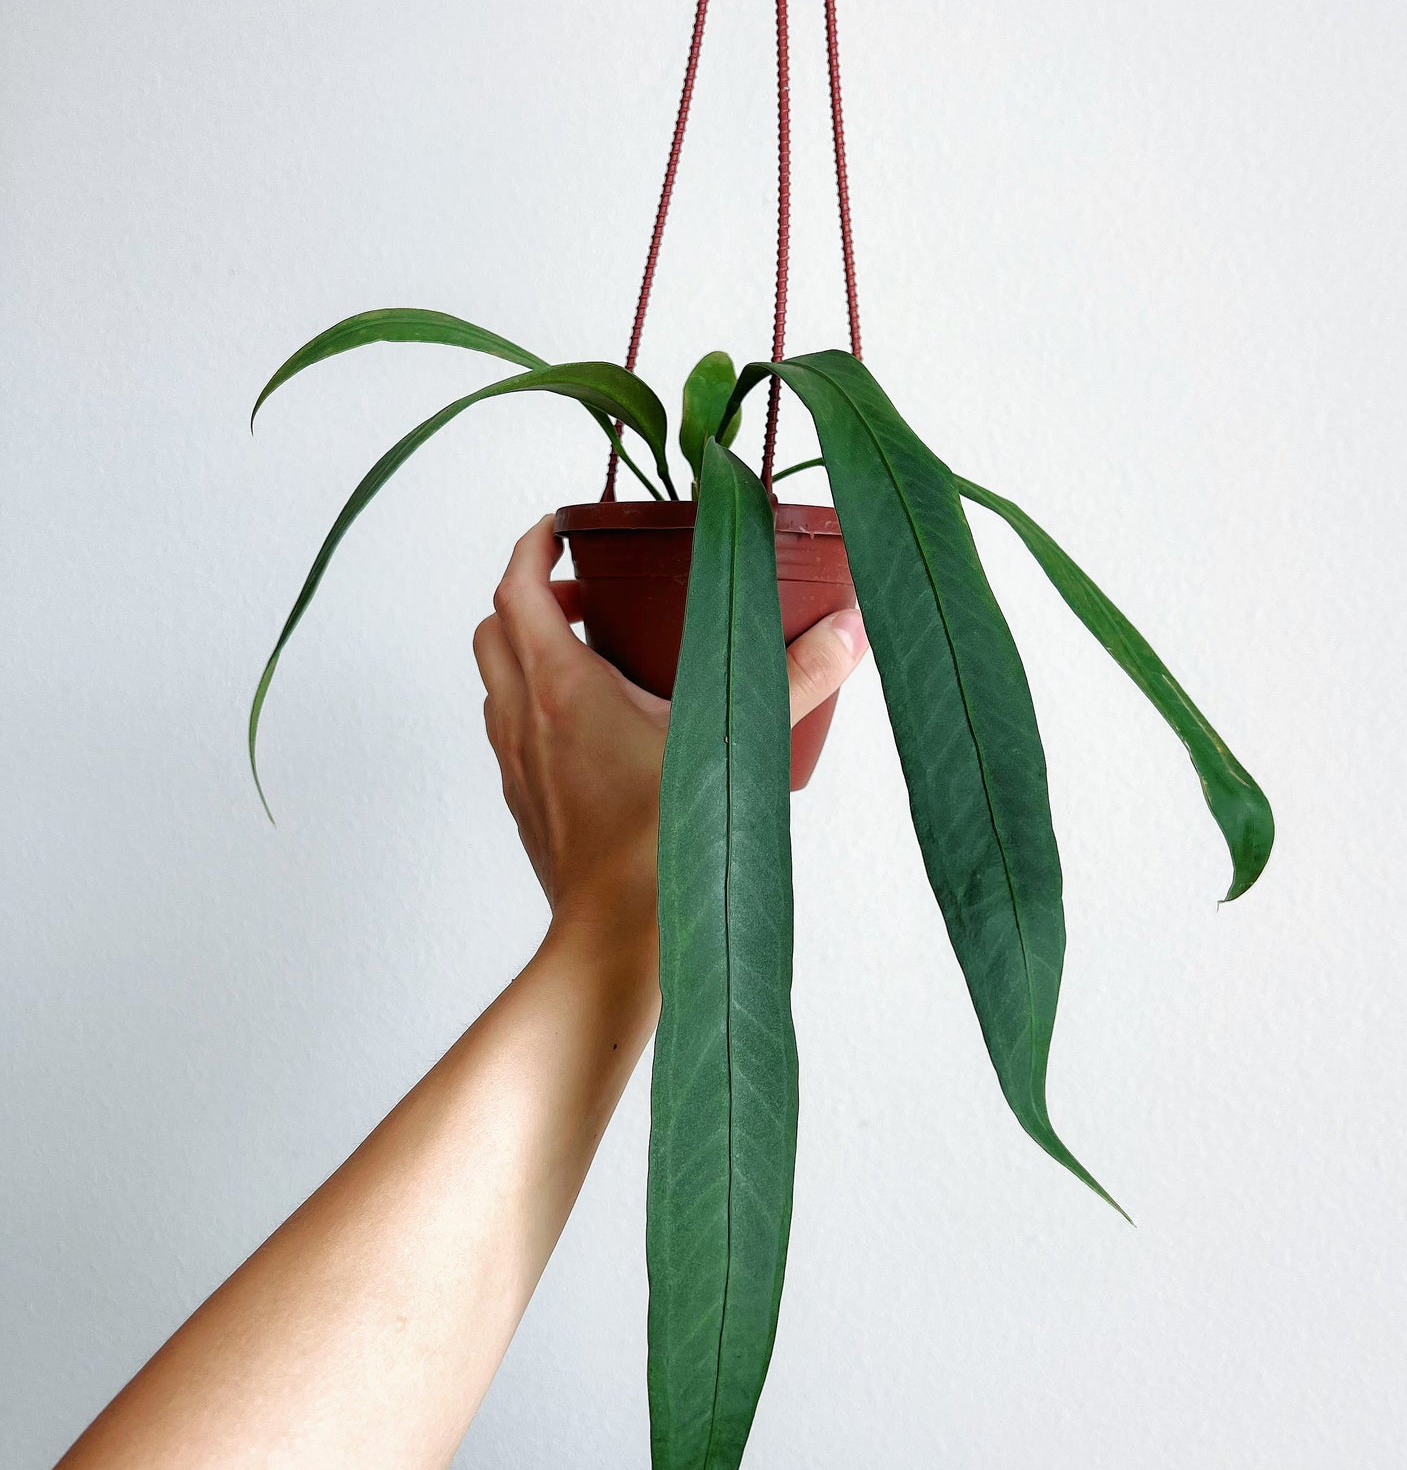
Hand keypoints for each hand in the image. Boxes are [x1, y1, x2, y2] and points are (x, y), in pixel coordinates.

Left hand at [473, 515, 868, 940]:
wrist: (613, 943)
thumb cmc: (658, 850)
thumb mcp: (734, 747)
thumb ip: (795, 681)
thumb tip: (847, 630)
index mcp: (560, 687)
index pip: (517, 587)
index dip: (532, 545)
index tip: (559, 525)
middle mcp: (524, 720)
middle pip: (495, 629)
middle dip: (530, 596)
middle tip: (584, 591)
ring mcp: (518, 768)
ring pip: (498, 684)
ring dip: (530, 653)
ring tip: (597, 655)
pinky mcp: (527, 807)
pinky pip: (514, 736)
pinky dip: (538, 710)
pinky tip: (600, 731)